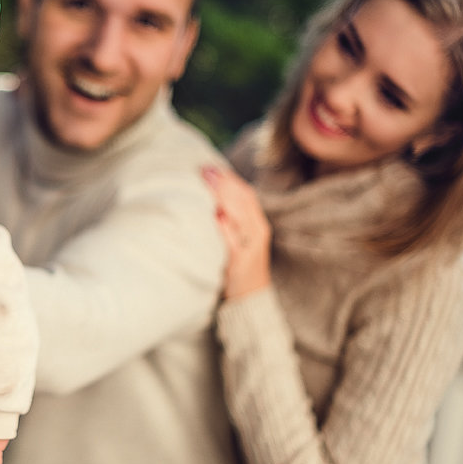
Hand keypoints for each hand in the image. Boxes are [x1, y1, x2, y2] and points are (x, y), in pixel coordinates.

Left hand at [202, 166, 271, 299]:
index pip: (245, 193)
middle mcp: (257, 231)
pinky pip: (235, 243)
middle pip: (244, 200)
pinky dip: (226, 229)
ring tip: (209, 183)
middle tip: (205, 169)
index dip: (229, 178)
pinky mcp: (242, 262)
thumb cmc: (239, 264)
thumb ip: (228, 218)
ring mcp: (251, 247)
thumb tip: (209, 197)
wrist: (250, 297)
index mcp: (256, 223)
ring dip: (224, 198)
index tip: (210, 166)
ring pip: (241, 217)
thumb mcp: (237, 237)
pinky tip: (217, 216)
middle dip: (225, 183)